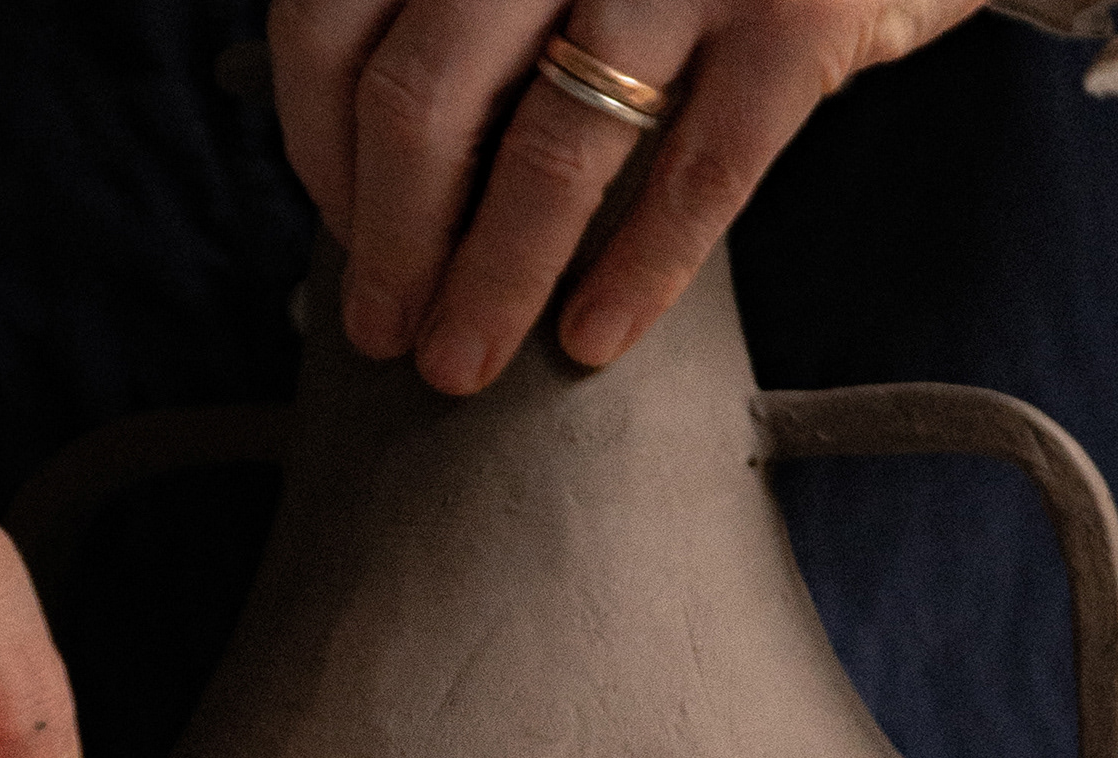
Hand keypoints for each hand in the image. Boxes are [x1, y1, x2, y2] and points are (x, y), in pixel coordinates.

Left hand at [269, 0, 985, 391]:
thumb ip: (473, 22)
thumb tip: (379, 189)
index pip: (330, 24)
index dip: (317, 149)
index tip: (344, 231)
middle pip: (418, 99)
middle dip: (390, 243)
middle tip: (383, 331)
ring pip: (547, 149)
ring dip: (489, 283)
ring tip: (460, 362)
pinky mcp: (800, 8)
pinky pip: (697, 173)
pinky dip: (637, 272)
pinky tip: (591, 341)